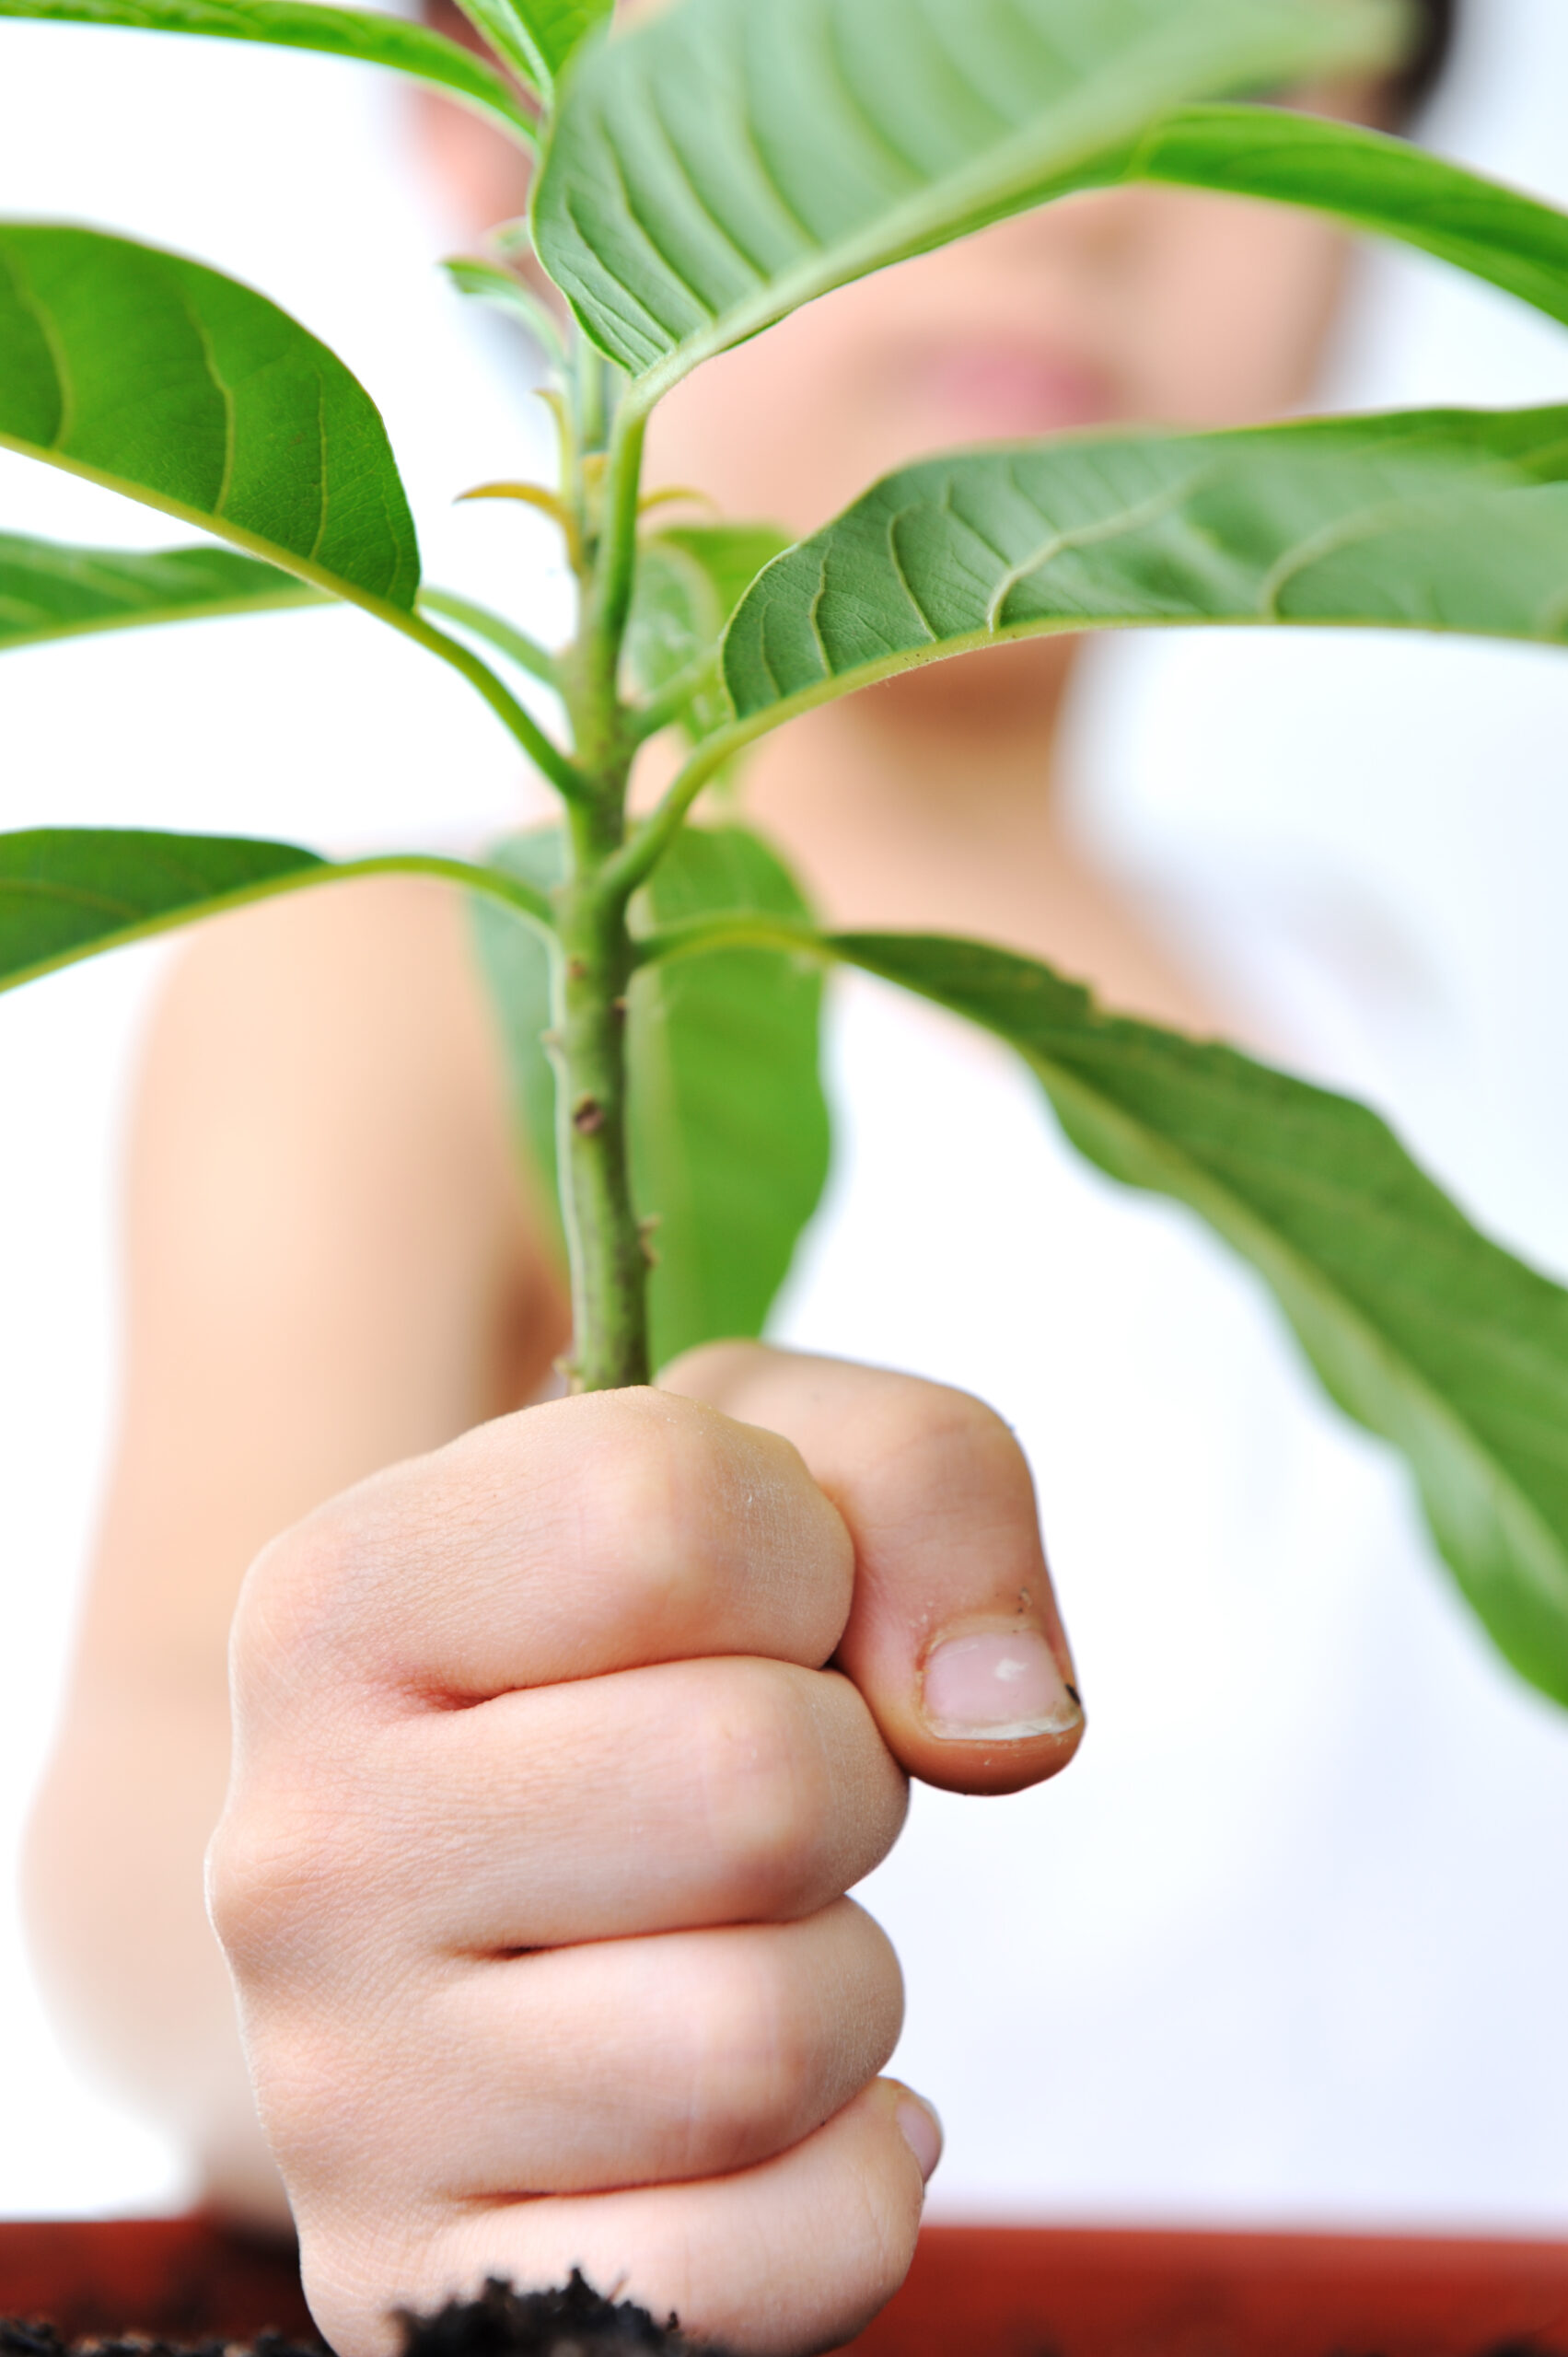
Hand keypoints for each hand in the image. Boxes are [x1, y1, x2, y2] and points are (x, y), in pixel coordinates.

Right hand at [208, 1345, 1081, 2355]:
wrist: (474, 1905)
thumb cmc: (654, 1654)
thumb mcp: (783, 1473)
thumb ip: (925, 1487)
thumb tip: (1003, 1729)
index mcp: (337, 1604)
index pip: (667, 1518)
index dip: (803, 1557)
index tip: (754, 1613)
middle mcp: (295, 1851)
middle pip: (752, 1787)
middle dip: (847, 1779)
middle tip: (759, 1797)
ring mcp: (343, 2102)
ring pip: (768, 2041)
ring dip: (843, 1980)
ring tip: (739, 1941)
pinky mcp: (435, 2303)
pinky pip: (777, 2260)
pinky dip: (847, 2179)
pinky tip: (769, 2118)